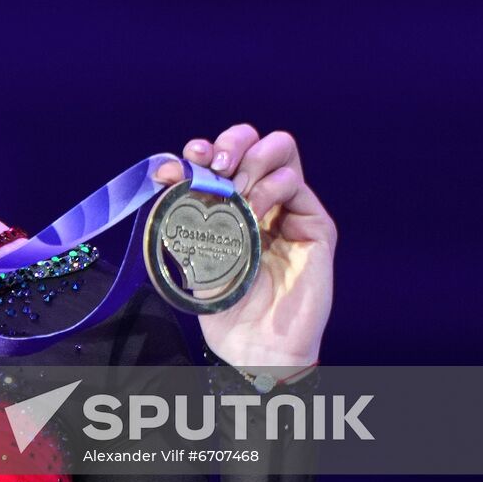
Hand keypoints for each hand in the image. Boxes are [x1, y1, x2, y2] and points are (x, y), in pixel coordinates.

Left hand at [154, 124, 335, 369]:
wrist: (251, 342)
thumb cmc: (222, 299)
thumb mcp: (193, 247)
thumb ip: (183, 209)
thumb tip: (167, 170)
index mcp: (232, 200)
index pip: (224, 154)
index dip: (205, 148)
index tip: (187, 160)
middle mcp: (263, 197)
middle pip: (255, 140)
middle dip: (232, 142)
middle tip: (216, 165)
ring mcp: (291, 208)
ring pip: (281, 148)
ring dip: (251, 161)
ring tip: (235, 190)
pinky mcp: (315, 224)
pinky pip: (295, 184)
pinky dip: (270, 187)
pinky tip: (253, 209)